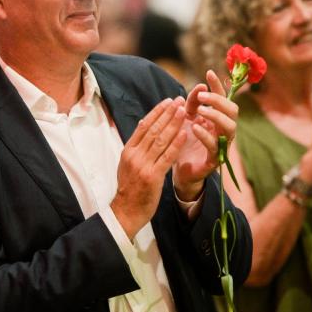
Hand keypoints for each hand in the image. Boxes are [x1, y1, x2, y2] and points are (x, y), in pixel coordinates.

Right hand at [113, 98, 186, 238]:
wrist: (126, 211)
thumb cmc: (130, 188)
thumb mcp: (128, 164)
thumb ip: (136, 145)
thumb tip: (143, 123)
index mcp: (128, 151)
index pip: (143, 126)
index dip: (157, 112)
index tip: (168, 101)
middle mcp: (134, 155)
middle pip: (153, 129)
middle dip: (167, 113)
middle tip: (180, 100)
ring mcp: (143, 165)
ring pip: (160, 140)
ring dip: (173, 124)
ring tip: (184, 111)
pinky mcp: (153, 176)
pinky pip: (167, 157)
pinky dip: (176, 144)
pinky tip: (185, 133)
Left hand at [174, 70, 238, 196]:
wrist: (178, 169)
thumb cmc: (184, 141)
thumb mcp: (185, 118)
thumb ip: (192, 103)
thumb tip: (200, 87)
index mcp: (218, 118)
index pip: (223, 98)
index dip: (217, 85)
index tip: (208, 72)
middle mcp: (223, 130)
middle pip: (232, 110)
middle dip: (218, 100)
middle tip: (201, 97)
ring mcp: (222, 145)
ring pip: (229, 127)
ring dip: (215, 115)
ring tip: (199, 111)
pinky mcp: (215, 160)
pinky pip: (215, 146)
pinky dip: (205, 135)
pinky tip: (194, 127)